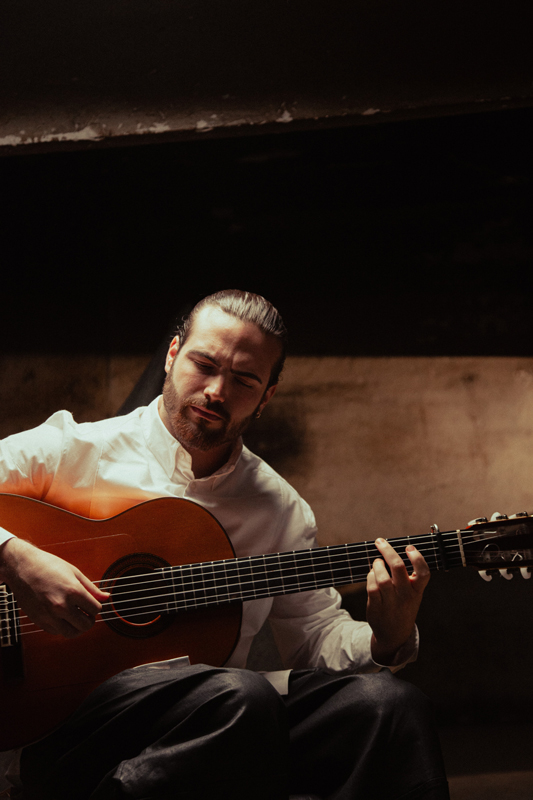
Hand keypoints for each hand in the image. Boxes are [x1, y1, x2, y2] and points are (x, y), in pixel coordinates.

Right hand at [0, 537, 109, 637]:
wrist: (23, 567)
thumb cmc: (49, 566)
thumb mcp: (74, 573)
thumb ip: (91, 588)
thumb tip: (106, 598)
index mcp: (73, 591)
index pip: (96, 609)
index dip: (96, 606)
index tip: (92, 603)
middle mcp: (61, 606)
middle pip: (86, 625)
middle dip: (89, 619)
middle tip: (86, 612)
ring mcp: (49, 615)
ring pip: (72, 633)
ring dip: (77, 627)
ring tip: (76, 617)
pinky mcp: (39, 620)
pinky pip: (57, 632)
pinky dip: (63, 627)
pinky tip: (62, 617)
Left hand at [366, 538, 429, 665]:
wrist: (394, 635)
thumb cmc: (403, 606)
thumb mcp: (413, 594)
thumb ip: (407, 576)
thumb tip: (391, 551)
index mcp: (417, 591)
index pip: (423, 573)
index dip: (417, 558)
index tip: (409, 548)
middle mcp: (406, 596)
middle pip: (398, 568)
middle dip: (388, 551)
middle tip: (380, 542)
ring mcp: (391, 603)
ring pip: (382, 577)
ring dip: (377, 565)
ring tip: (377, 562)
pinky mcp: (377, 607)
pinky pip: (371, 587)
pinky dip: (370, 576)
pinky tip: (372, 574)